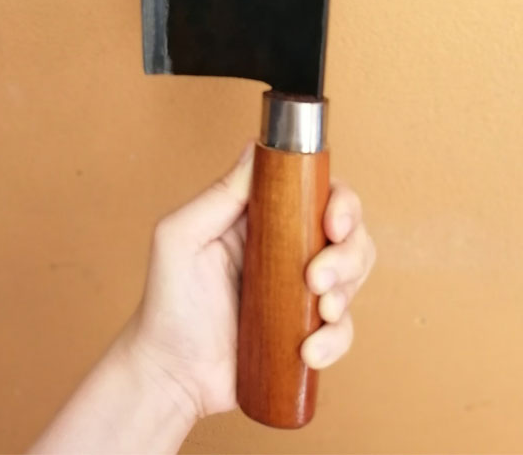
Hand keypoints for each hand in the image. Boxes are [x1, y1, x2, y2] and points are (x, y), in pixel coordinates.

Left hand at [123, 142, 375, 419]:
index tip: (333, 223)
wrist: (170, 375)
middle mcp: (289, 248)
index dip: (339, 201)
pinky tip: (308, 350)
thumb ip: (221, 194)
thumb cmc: (167, 301)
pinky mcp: (308, 332)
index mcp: (264, 218)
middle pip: (349, 232)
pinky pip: (344, 330)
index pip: (318, 192)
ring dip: (347, 291)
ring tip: (319, 311)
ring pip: (354, 275)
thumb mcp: (182, 236)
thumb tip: (256, 147)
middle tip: (318, 278)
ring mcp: (301, 291)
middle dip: (349, 252)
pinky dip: (336, 339)